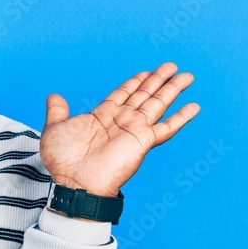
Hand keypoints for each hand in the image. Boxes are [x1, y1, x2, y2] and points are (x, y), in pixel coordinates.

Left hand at [40, 62, 199, 196]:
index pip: (123, 94)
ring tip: (186, 76)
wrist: (74, 182)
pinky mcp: (143, 141)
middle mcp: (121, 121)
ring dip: (172, 89)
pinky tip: (194, 107)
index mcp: (102, 116)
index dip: (135, 82)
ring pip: (158, 104)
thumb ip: (57, 111)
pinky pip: (167, 127)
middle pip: (144, 95)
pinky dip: (181, 117)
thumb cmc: (63, 162)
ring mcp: (133, 130)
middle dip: (158, 80)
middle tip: (171, 66)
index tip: (146, 71)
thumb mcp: (55, 129)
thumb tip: (53, 96)